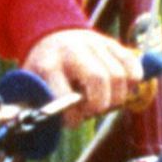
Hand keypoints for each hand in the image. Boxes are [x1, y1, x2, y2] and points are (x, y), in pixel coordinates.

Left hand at [22, 27, 143, 124]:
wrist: (51, 37)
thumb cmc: (42, 71)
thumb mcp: (28, 85)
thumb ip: (30, 106)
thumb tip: (33, 124)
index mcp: (48, 65)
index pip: (65, 95)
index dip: (72, 116)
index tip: (73, 122)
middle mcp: (72, 51)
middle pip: (99, 79)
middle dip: (100, 105)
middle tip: (94, 112)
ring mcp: (94, 44)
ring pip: (119, 75)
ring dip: (117, 98)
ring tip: (105, 102)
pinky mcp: (111, 43)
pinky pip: (131, 63)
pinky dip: (133, 81)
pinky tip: (123, 90)